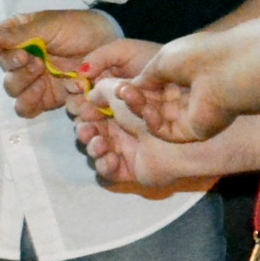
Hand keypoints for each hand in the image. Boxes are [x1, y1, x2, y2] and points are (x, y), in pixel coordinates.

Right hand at [0, 8, 122, 114]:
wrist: (108, 47)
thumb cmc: (79, 28)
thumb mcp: (51, 24)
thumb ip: (23, 34)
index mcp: (21, 35)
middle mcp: (24, 57)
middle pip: (4, 69)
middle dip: (15, 66)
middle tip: (34, 60)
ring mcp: (35, 79)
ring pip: (13, 89)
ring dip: (22, 83)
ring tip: (41, 74)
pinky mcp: (46, 97)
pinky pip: (28, 107)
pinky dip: (30, 102)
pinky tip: (42, 92)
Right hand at [71, 88, 205, 191]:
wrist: (176, 131)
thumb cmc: (148, 103)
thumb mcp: (121, 87)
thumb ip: (100, 89)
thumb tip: (89, 96)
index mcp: (121, 109)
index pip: (93, 114)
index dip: (84, 114)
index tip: (83, 111)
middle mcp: (123, 130)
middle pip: (92, 134)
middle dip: (85, 131)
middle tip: (88, 130)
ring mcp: (128, 151)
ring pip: (98, 153)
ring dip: (93, 147)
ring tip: (101, 143)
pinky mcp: (133, 171)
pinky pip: (110, 173)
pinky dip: (105, 166)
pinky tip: (111, 157)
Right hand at [119, 30, 241, 143]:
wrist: (226, 71)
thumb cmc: (196, 57)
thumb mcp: (162, 61)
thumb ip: (146, 77)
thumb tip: (131, 86)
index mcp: (182, 74)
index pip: (152, 86)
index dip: (133, 88)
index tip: (115, 86)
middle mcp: (186, 96)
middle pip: (151, 103)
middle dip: (132, 99)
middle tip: (117, 92)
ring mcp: (190, 115)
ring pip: (155, 118)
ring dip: (138, 108)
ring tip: (126, 96)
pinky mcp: (193, 132)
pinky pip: (166, 131)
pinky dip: (152, 123)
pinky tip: (148, 111)